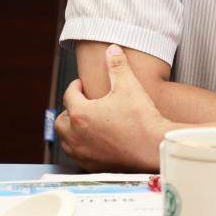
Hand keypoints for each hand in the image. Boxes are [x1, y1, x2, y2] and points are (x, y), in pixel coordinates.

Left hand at [54, 45, 172, 171]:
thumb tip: (112, 50)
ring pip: (65, 141)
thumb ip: (117, 65)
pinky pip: (77, 156)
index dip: (75, 87)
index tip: (81, 85)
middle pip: (60, 120)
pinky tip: (93, 142)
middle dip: (68, 110)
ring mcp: (83, 153)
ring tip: (83, 123)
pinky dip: (80, 147)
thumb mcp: (129, 85)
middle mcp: (77, 135)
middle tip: (81, 104)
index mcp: (81, 113)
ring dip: (71, 130)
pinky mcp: (93, 166)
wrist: (154, 147)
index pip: (69, 95)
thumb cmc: (141, 119)